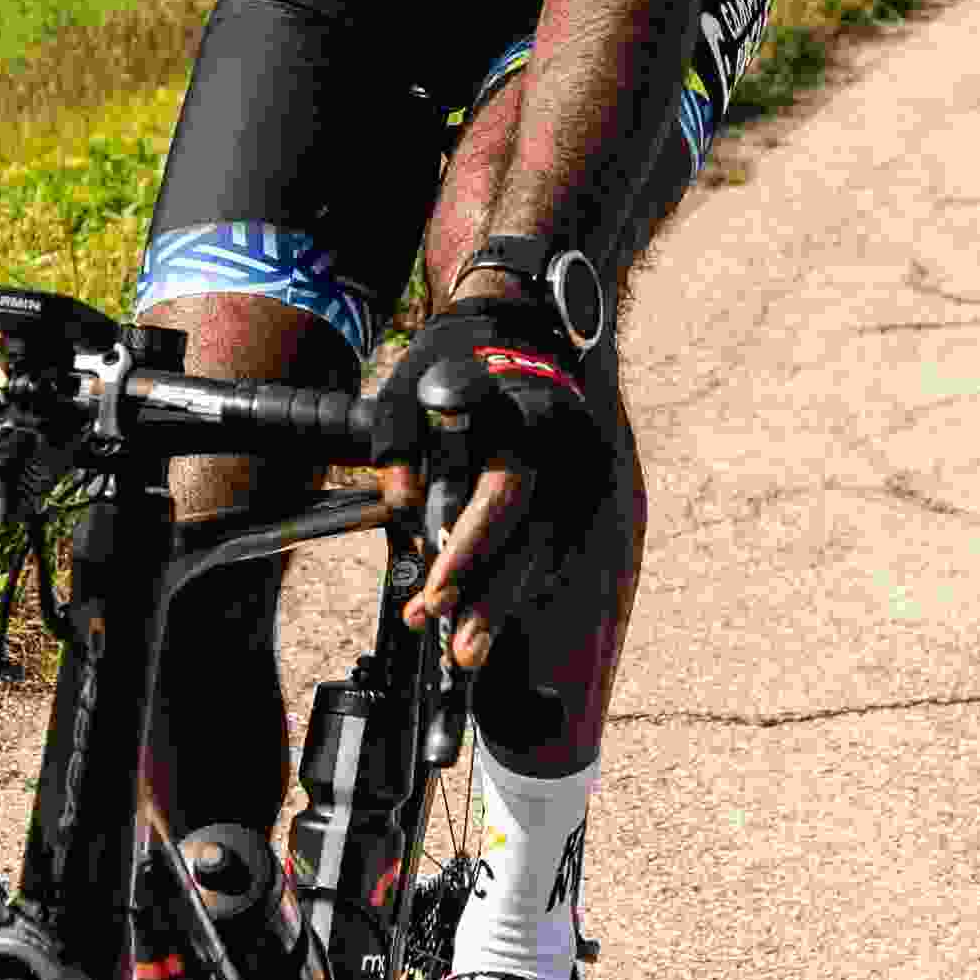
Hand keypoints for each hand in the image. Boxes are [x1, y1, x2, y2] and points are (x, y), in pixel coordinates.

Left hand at [363, 286, 619, 673]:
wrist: (515, 327)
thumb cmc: (452, 360)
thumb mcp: (407, 386)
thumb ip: (397, 443)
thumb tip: (401, 505)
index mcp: (525, 416)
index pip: (502, 495)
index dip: (468, 550)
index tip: (434, 594)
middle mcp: (564, 448)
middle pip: (533, 539)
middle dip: (492, 600)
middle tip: (460, 652)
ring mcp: (581, 470)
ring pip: (546, 552)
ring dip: (504, 603)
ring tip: (467, 650)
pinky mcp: (582, 490)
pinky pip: (553, 547)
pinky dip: (521, 581)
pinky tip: (489, 610)